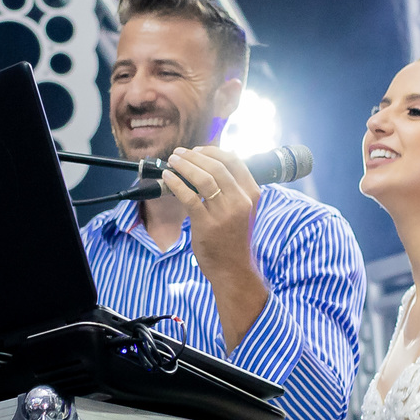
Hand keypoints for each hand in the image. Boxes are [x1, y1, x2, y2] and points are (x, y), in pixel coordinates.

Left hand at [161, 145, 268, 350]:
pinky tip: (168, 177)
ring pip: (203, 178)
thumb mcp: (242, 210)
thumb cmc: (233, 239)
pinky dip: (176, 183)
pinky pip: (189, 196)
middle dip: (194, 155)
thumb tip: (210, 164)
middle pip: (216, 166)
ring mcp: (224, 213)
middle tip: (179, 153)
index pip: (234, 161)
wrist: (233, 269)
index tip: (197, 149)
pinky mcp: (207, 224)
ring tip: (172, 161)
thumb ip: (232, 189)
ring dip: (184, 165)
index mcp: (251, 194)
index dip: (213, 151)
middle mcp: (240, 201)